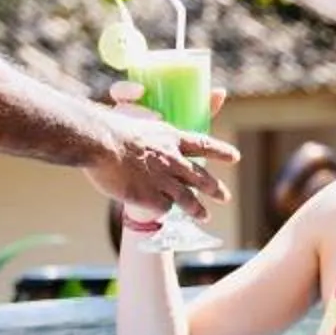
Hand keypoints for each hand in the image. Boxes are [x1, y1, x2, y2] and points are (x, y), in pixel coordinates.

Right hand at [94, 82, 237, 222]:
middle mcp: (173, 160)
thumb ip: (147, 128)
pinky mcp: (151, 197)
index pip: (203, 145)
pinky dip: (162, 210)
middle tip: (226, 197)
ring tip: (205, 216)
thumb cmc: (111, 128)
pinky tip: (161, 212)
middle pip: (200, 177)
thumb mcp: (137, 118)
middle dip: (215, 188)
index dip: (220, 151)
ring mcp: (164, 181)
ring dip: (198, 209)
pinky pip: (162, 208)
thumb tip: (151, 128)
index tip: (235, 157)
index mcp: (171, 138)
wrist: (100, 143)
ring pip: (188, 199)